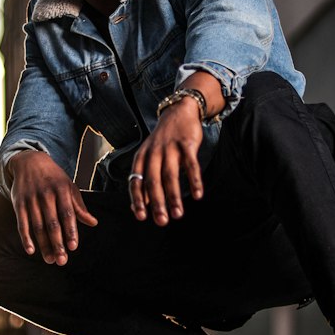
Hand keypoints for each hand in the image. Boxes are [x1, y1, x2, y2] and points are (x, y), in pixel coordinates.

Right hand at [8, 150, 97, 263]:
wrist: (30, 162)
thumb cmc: (54, 178)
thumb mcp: (69, 187)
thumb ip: (79, 206)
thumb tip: (93, 223)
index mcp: (61, 190)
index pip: (67, 214)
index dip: (70, 231)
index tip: (73, 247)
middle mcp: (45, 194)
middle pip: (52, 223)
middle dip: (57, 243)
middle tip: (62, 261)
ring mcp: (31, 199)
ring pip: (37, 226)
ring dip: (43, 245)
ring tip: (50, 260)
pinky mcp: (18, 203)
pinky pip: (21, 223)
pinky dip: (25, 238)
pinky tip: (31, 250)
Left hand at [130, 98, 203, 224]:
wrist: (178, 112)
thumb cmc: (162, 142)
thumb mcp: (149, 158)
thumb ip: (145, 181)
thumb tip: (139, 207)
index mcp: (142, 157)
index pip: (136, 181)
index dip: (138, 199)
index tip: (141, 216)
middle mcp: (154, 153)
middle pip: (153, 180)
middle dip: (157, 203)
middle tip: (161, 221)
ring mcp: (170, 147)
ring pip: (171, 175)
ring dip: (174, 196)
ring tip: (178, 214)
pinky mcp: (187, 144)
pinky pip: (191, 165)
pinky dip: (194, 180)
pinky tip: (197, 195)